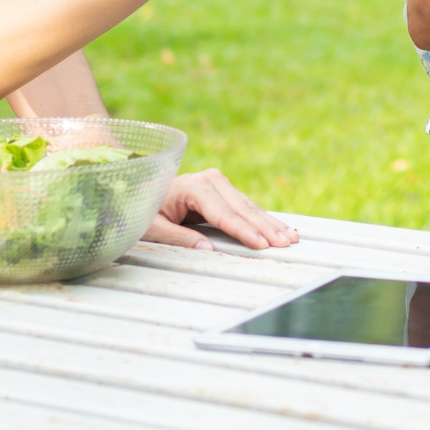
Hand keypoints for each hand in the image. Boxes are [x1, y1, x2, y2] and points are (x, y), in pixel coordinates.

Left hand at [144, 167, 299, 250]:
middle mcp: (210, 180)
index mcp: (193, 187)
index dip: (244, 231)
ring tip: (291, 237)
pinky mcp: (222, 188)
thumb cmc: (142, 210)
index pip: (224, 214)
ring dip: (271, 223)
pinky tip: (280, 227)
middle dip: (266, 227)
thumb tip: (207, 250)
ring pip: (249, 206)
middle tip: (287, 242)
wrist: (138, 190)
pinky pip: (245, 206)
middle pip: (243, 208)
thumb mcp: (153, 228)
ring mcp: (218, 182)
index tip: (262, 244)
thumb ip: (179, 238)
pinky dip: (263, 219)